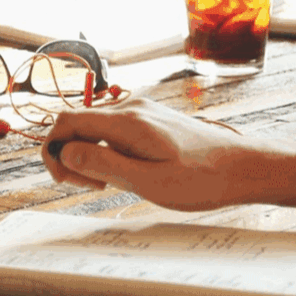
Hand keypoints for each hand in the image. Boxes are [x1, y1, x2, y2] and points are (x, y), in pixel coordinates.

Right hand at [42, 97, 295, 210]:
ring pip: (93, 128)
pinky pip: (111, 130)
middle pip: (76, 123)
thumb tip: (64, 153)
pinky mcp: (149, 119)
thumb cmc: (201, 179)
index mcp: (126, 121)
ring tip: (112, 184)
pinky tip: (126, 172)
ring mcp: (140, 111)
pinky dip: (106, 151)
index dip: (53, 151)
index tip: (65, 180)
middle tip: (92, 187)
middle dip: (71, 156)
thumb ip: (103, 164)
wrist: (242, 166)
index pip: (66, 121)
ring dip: (89, 155)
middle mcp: (130, 108)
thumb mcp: (148, 181)